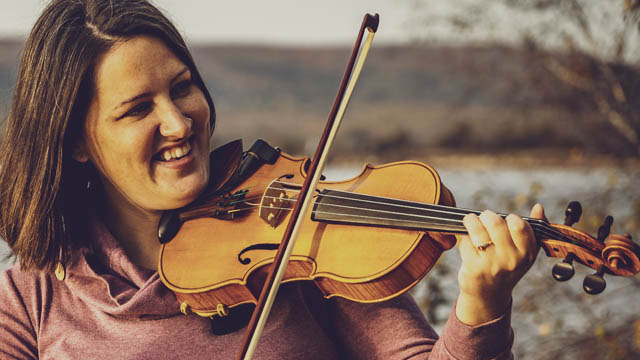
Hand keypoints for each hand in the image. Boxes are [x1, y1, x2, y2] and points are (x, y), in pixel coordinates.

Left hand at [454, 204, 543, 324]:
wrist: (489, 295)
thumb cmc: (506, 267)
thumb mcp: (524, 252)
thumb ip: (532, 229)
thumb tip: (539, 207)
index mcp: (528, 253)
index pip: (520, 226)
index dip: (509, 218)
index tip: (504, 220)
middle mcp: (512, 260)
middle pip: (496, 223)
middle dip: (487, 216)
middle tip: (484, 218)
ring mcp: (493, 264)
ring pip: (478, 230)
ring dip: (471, 221)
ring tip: (471, 221)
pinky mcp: (474, 268)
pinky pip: (466, 242)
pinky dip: (464, 238)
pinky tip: (467, 241)